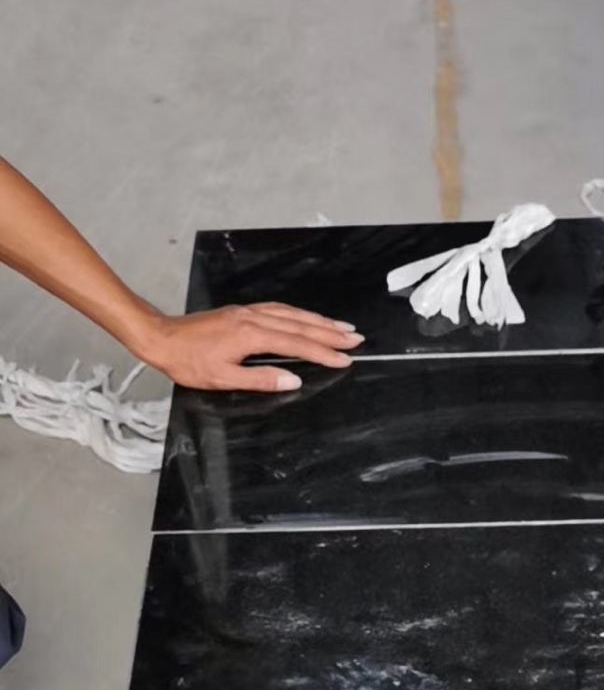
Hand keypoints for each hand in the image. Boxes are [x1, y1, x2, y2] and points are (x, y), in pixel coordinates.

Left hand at [132, 302, 364, 390]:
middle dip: (330, 332)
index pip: (297, 344)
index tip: (345, 358)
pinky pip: (279, 309)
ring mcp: (248, 312)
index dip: (323, 352)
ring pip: (292, 314)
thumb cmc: (188, 361)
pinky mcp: (241, 312)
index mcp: (251, 336)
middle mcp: (253, 319)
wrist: (162, 338)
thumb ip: (261, 379)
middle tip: (355, 338)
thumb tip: (293, 378)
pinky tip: (306, 318)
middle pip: (300, 325)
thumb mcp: (223, 378)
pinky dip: (298, 314)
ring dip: (318, 321)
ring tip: (340, 327)